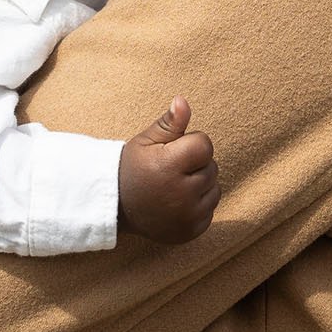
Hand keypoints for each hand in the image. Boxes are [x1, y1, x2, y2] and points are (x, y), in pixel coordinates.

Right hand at [118, 97, 218, 243]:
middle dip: (195, 165)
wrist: (116, 207)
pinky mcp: (191, 231)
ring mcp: (187, 216)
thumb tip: (183, 100)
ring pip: (214, 189)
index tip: (173, 152)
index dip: (191, 144)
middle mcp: (180, 194)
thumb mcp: (146, 141)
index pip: (205, 145)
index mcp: (168, 166)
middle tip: (170, 171)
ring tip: (174, 186)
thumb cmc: (133, 167)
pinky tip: (177, 203)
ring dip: (200, 185)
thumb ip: (169, 122)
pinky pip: (210, 210)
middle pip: (211, 167)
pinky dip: (198, 206)